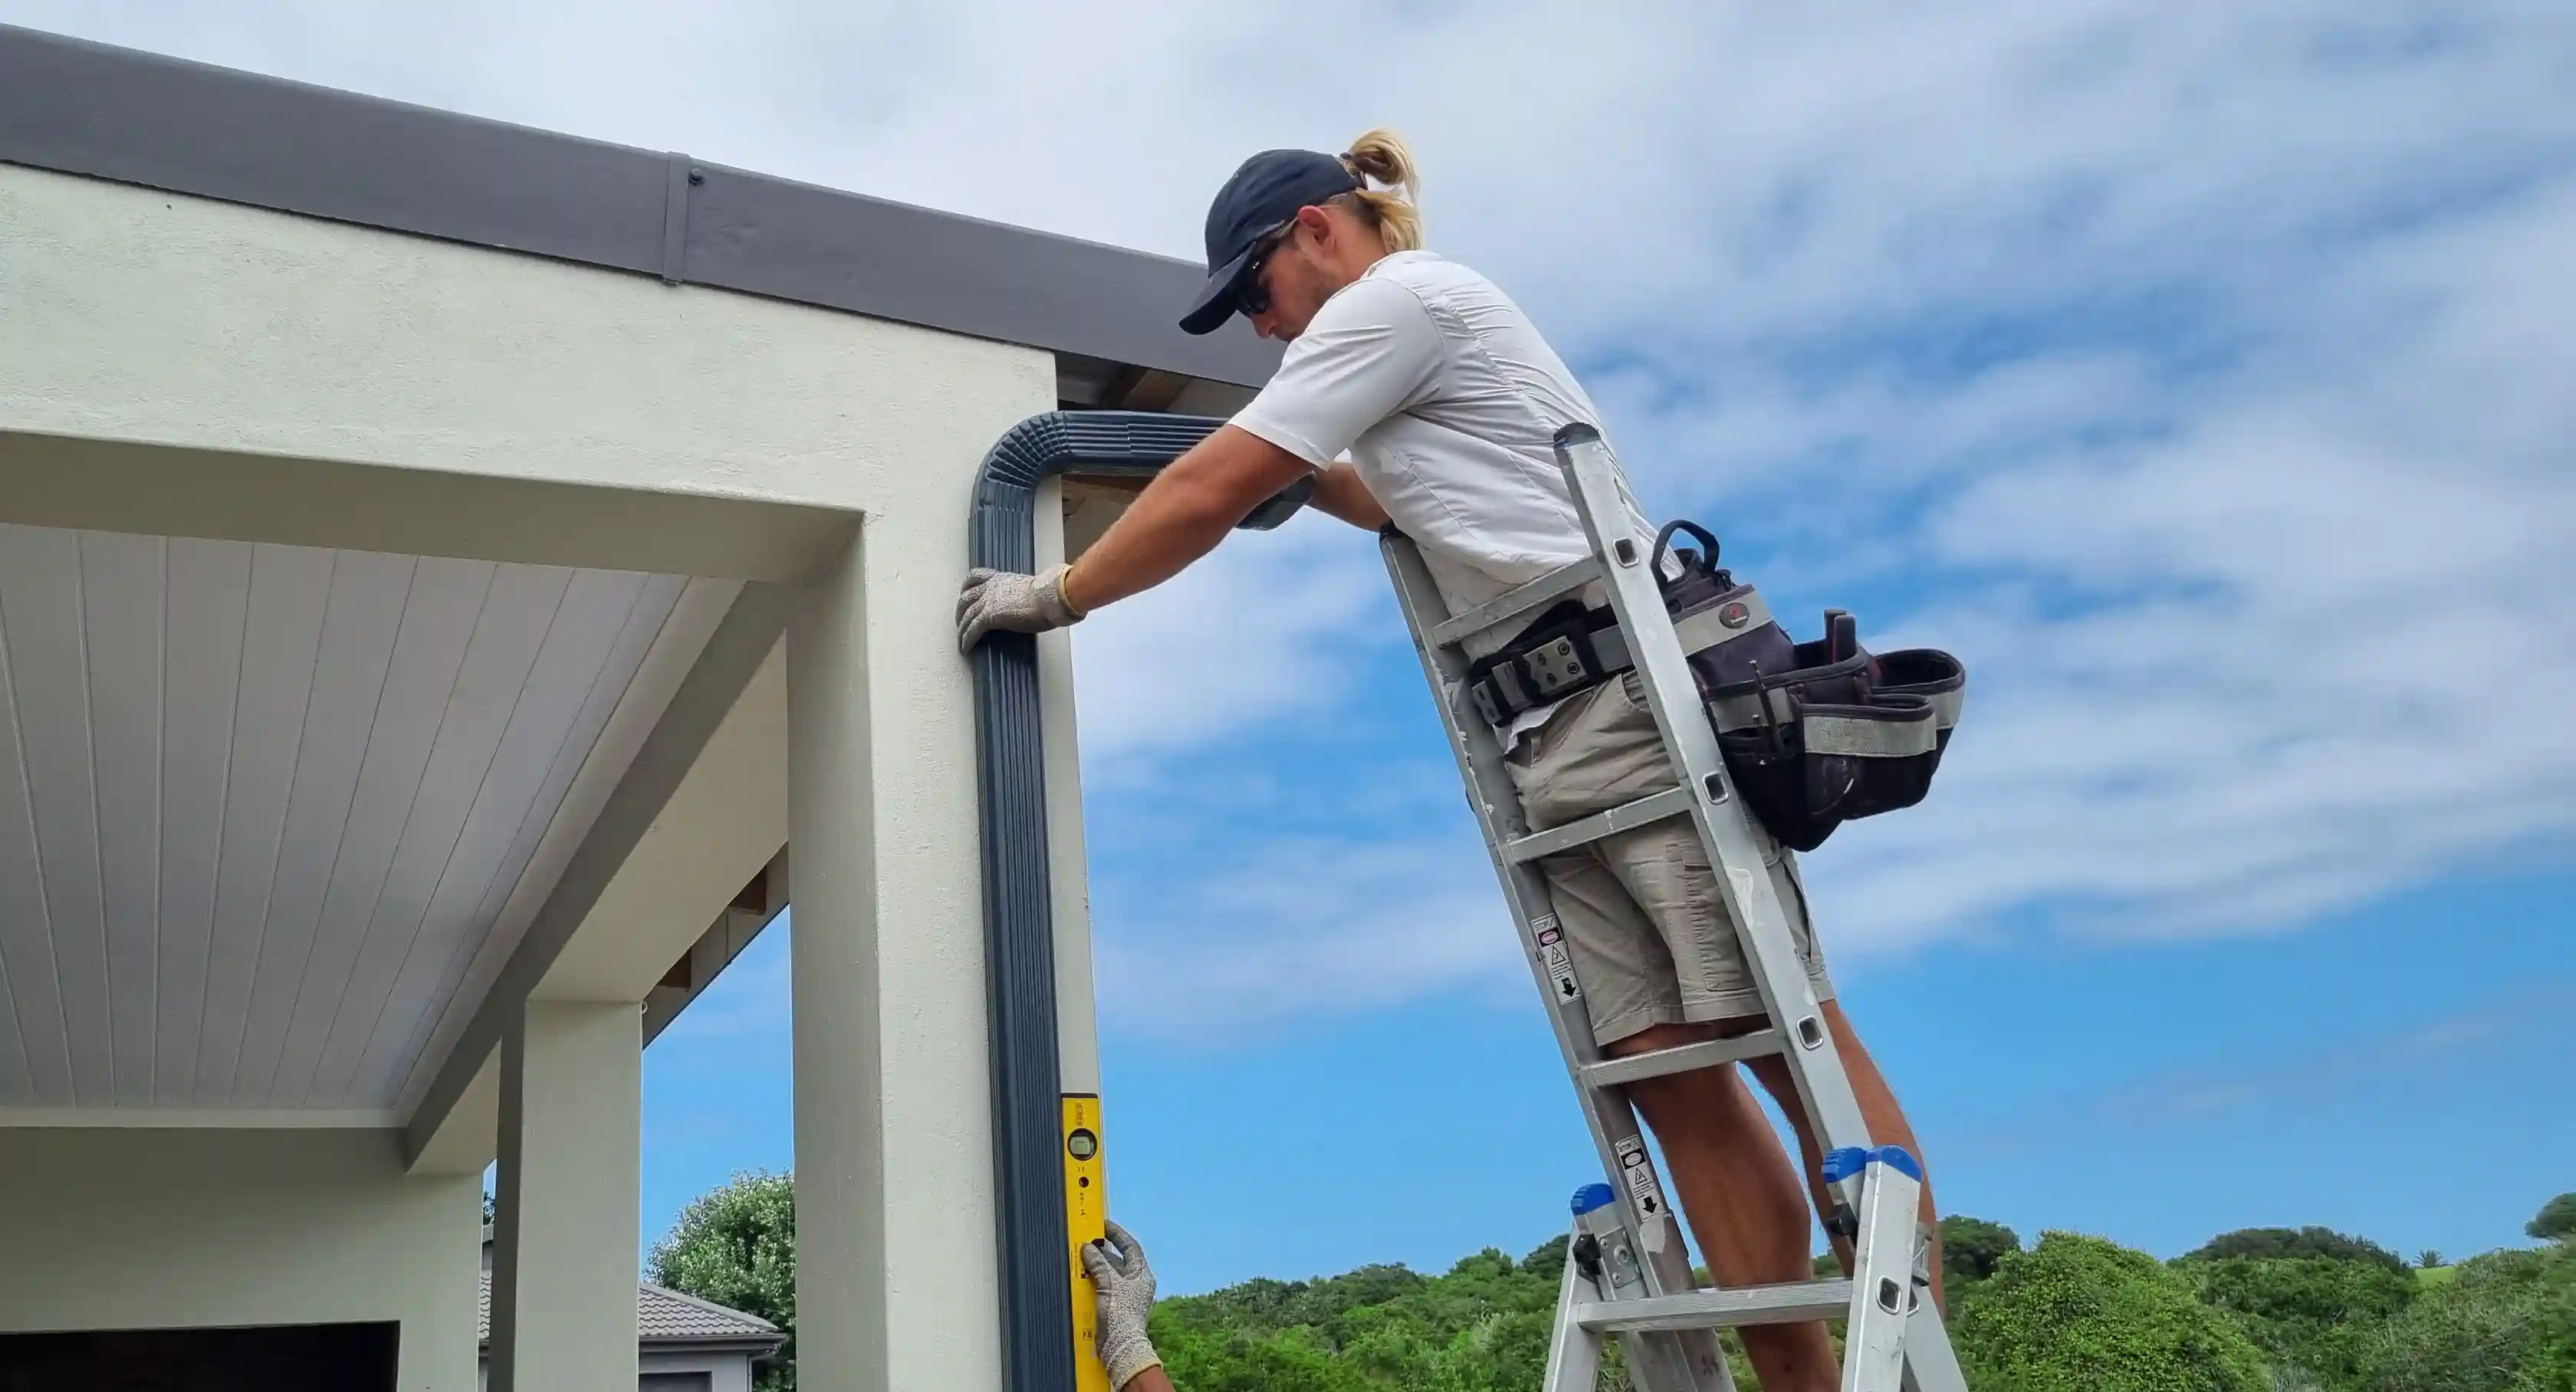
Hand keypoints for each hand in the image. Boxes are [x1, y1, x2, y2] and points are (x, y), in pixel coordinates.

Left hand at [956, 564, 1084, 653]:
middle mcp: (991, 588)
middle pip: (966, 598)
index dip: (966, 587)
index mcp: (1000, 579)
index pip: (975, 576)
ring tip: (960, 639)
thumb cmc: (1048, 594)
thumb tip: (1025, 602)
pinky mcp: (989, 617)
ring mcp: (988, 602)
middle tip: (960, 622)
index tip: (963, 593)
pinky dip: (967, 640)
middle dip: (960, 611)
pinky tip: (965, 648)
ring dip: (961, 629)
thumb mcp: (1029, 589)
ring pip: (966, 616)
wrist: (1049, 597)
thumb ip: (1020, 594)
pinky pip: (972, 630)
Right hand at [1080, 1219, 1160, 1390]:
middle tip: (1085, 1242)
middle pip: (1118, 1260)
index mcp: (1141, 1274)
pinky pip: (1102, 1287)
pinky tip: (1079, 1278)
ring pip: (1108, 1274)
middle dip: (1101, 1252)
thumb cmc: (1121, 1314)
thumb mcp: (1109, 1283)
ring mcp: (1125, 1296)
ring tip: (1078, 1258)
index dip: (1117, 1234)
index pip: (1131, 1246)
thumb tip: (1088, 1248)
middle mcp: (1135, 1283)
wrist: (1120, 1346)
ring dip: (1094, 1267)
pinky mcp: (1114, 1307)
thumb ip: (1098, 1264)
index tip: (1103, 1225)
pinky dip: (1092, 1281)